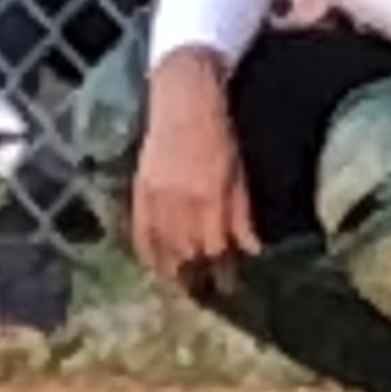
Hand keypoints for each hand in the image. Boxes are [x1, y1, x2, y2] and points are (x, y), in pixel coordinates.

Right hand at [127, 50, 257, 286]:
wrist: (183, 99)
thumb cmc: (220, 132)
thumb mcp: (239, 172)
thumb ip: (241, 213)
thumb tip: (250, 250)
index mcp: (210, 198)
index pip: (217, 250)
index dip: (223, 274)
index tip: (230, 288)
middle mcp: (181, 203)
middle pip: (187, 255)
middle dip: (197, 279)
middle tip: (204, 292)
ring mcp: (156, 197)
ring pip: (162, 248)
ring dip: (172, 271)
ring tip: (180, 286)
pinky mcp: (139, 189)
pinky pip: (140, 230)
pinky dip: (146, 251)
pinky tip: (153, 266)